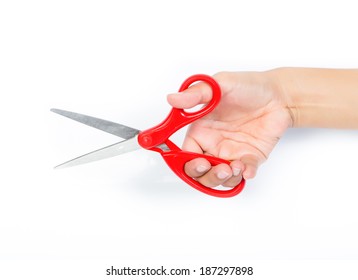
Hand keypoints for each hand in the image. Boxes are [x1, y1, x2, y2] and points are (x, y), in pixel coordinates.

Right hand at [167, 71, 292, 187]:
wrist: (278, 94)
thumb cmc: (248, 86)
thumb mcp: (220, 85)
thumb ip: (196, 94)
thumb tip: (172, 98)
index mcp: (201, 129)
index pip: (185, 154)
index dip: (188, 163)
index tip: (199, 162)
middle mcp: (213, 143)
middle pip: (200, 172)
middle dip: (207, 176)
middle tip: (220, 169)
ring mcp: (231, 152)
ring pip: (220, 178)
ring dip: (226, 179)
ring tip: (236, 166)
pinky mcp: (249, 157)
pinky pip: (244, 173)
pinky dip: (245, 175)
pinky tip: (247, 167)